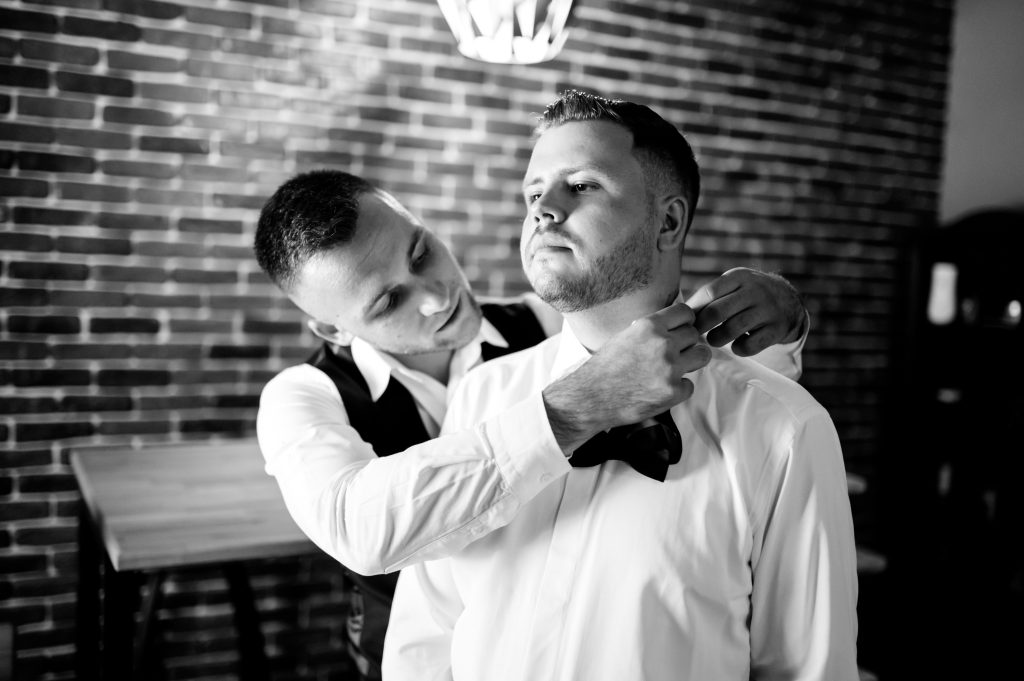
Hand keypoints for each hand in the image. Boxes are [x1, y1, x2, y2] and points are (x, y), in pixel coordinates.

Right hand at [542, 302, 710, 451]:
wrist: (590, 397)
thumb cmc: (605, 367)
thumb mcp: (626, 336)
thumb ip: (651, 330)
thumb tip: (675, 325)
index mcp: (649, 326)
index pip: (685, 312)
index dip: (685, 321)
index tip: (681, 330)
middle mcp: (663, 344)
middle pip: (694, 334)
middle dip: (687, 343)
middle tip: (674, 353)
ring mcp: (670, 369)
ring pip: (702, 355)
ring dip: (692, 361)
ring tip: (677, 368)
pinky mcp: (673, 392)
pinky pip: (690, 384)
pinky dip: (679, 389)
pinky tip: (661, 390)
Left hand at [685, 267, 805, 356]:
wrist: (788, 301)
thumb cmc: (746, 294)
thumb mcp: (733, 284)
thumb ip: (710, 294)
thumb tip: (676, 312)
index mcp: (739, 277)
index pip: (710, 292)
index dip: (695, 309)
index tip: (686, 321)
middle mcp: (754, 291)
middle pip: (718, 311)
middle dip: (701, 326)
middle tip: (695, 334)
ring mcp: (767, 310)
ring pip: (733, 328)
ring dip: (717, 339)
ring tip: (713, 340)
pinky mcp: (776, 329)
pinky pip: (751, 345)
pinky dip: (739, 349)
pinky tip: (736, 346)